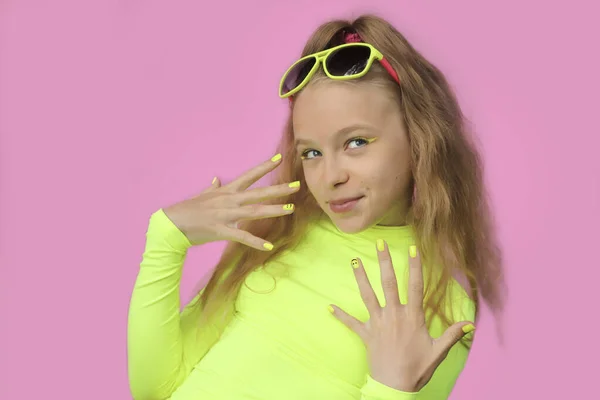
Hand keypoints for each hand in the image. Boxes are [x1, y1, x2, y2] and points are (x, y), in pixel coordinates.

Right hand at [162, 154, 298, 249]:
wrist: (172, 224)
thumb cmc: (187, 210)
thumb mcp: (201, 195)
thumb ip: (211, 187)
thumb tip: (215, 179)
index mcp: (226, 191)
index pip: (249, 176)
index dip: (265, 167)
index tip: (279, 158)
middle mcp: (229, 200)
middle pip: (258, 193)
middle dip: (279, 189)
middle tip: (297, 185)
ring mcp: (226, 215)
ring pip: (255, 211)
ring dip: (274, 210)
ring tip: (291, 209)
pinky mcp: (222, 230)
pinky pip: (241, 236)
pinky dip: (255, 242)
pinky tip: (268, 246)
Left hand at [329, 240, 474, 391]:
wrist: (395, 387)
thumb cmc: (417, 369)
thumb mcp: (438, 351)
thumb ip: (452, 334)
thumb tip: (470, 323)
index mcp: (412, 317)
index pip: (415, 286)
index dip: (415, 267)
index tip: (413, 248)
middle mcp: (394, 315)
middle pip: (388, 283)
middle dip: (385, 262)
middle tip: (379, 243)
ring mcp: (377, 323)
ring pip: (367, 296)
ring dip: (361, 277)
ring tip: (354, 261)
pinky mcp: (366, 335)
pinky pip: (352, 323)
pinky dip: (340, 315)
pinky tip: (329, 307)